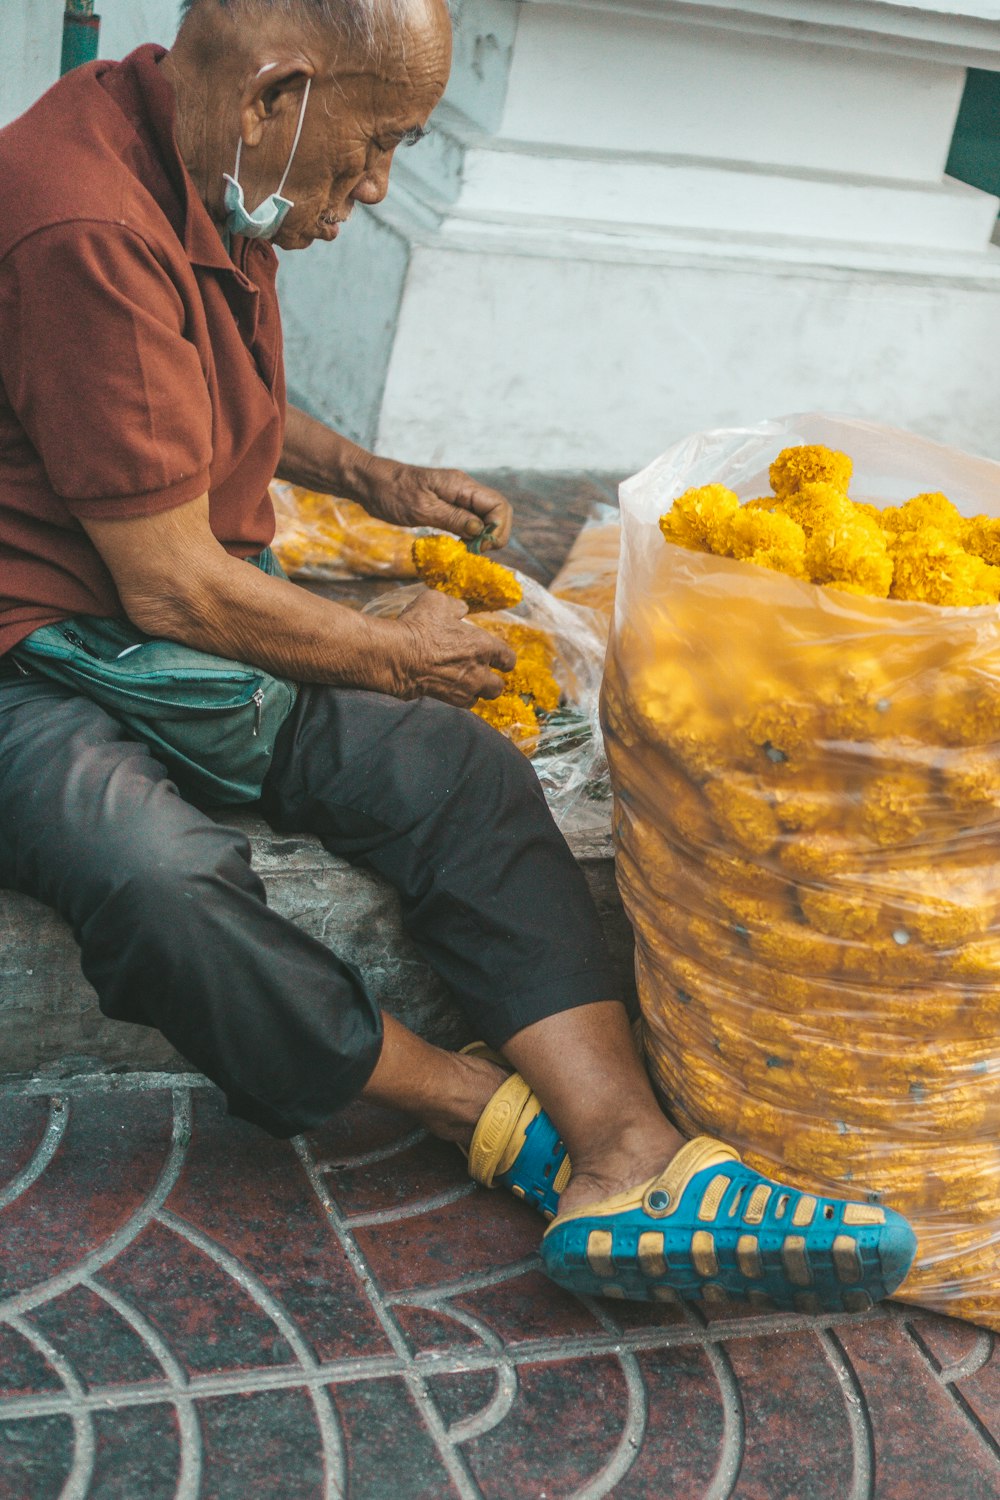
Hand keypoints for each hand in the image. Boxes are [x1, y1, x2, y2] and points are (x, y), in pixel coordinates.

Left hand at [358, 457, 512, 548]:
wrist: (369, 482)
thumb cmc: (391, 493)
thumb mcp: (422, 509)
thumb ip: (453, 518)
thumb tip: (480, 530)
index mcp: (460, 485)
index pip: (499, 505)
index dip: (496, 529)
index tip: (479, 546)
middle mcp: (463, 488)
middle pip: (497, 511)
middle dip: (494, 534)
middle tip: (475, 551)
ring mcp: (457, 496)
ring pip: (485, 516)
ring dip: (482, 535)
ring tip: (467, 550)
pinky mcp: (448, 504)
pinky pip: (469, 519)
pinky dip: (470, 534)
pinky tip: (458, 544)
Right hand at [390, 590, 516, 706]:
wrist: (398, 656)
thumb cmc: (419, 626)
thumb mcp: (437, 602)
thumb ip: (455, 606)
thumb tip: (461, 610)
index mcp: (484, 645)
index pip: (508, 659)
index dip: (504, 659)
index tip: (499, 659)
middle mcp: (479, 671)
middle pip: (498, 685)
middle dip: (492, 680)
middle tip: (482, 674)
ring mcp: (466, 688)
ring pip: (482, 697)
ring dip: (477, 691)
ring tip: (467, 683)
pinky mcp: (450, 700)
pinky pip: (464, 704)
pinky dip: (460, 698)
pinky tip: (451, 689)